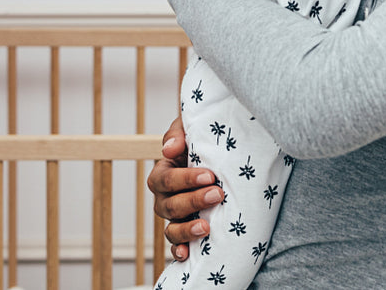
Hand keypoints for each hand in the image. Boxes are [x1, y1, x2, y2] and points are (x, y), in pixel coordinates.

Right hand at [146, 116, 223, 260]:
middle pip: (170, 205)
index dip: (185, 179)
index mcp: (163, 174)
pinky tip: (188, 254)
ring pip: (171, 229)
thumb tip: (170, 149)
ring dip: (187, 230)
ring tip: (206, 227)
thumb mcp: (191, 131)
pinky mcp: (185, 234)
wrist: (222, 162)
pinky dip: (180, 252)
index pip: (166, 179)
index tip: (210, 176)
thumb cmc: (203, 144)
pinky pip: (177, 247)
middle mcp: (165, 199)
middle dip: (194, 201)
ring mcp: (174, 219)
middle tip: (218, 194)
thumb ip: (178, 133)